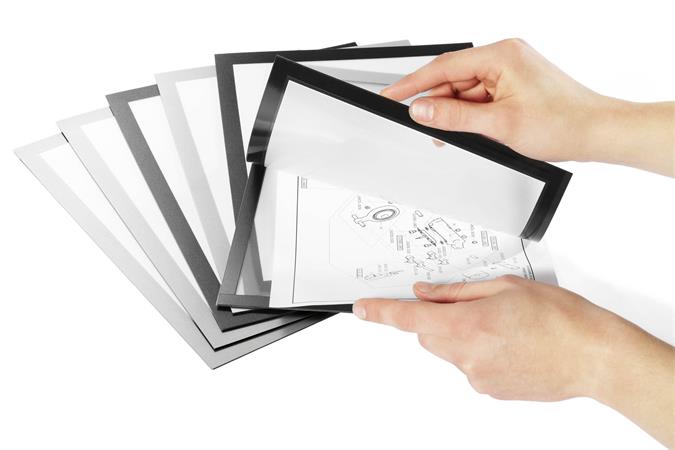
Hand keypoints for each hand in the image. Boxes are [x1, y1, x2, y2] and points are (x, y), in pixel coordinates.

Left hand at [353, 276, 674, 446]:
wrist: (594, 356)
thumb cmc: (559, 318)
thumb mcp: (505, 287)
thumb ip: (457, 291)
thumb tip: (426, 292)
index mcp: (467, 325)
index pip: (409, 319)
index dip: (381, 313)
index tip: (363, 309)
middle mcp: (467, 356)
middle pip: (428, 335)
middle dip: (439, 318)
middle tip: (472, 305)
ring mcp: (477, 377)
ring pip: (450, 351)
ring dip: (462, 335)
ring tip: (502, 325)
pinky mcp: (490, 390)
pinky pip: (470, 366)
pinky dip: (479, 352)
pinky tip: (509, 343)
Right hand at [382, 39, 673, 175]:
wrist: (597, 132)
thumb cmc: (563, 123)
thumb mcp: (498, 125)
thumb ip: (453, 117)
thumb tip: (421, 110)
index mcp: (501, 55)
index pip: (443, 67)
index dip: (412, 84)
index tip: (390, 95)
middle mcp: (505, 57)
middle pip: (453, 80)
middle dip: (438, 106)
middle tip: (423, 129)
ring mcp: (510, 71)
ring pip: (466, 92)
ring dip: (457, 115)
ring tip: (461, 138)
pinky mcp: (515, 85)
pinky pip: (481, 98)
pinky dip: (472, 116)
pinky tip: (474, 133)